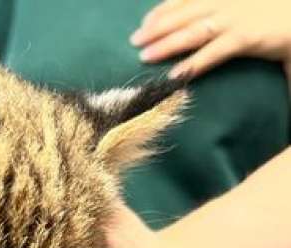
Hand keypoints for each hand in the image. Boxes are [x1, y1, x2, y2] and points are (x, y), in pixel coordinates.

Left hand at [130, 0, 290, 79]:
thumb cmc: (277, 13)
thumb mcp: (246, 3)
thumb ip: (220, 11)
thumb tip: (200, 25)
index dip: (163, 9)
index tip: (144, 21)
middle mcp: (228, 0)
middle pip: (184, 13)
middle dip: (157, 26)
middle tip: (135, 41)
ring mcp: (238, 17)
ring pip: (193, 30)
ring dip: (166, 43)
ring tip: (145, 57)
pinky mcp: (248, 36)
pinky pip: (214, 51)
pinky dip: (194, 63)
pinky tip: (176, 75)